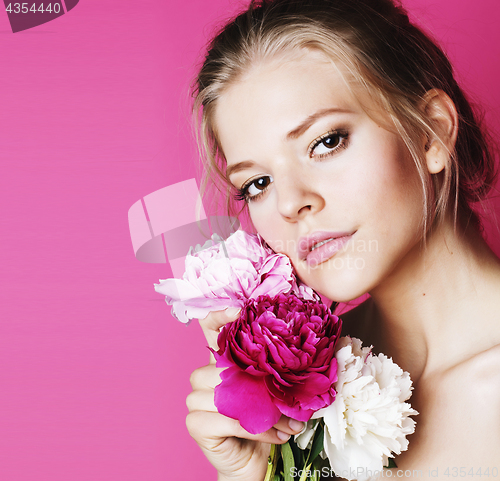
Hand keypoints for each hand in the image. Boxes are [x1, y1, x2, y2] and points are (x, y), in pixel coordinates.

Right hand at [186, 308, 304, 480]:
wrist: (255, 461)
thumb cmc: (265, 421)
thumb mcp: (273, 391)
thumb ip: (275, 371)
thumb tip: (303, 355)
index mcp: (221, 362)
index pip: (210, 329)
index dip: (219, 315)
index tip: (238, 309)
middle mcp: (204, 376)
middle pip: (222, 364)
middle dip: (258, 383)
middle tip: (286, 398)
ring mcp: (195, 400)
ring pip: (223, 391)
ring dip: (261, 408)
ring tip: (287, 420)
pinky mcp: (196, 424)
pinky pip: (226, 419)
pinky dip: (256, 427)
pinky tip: (277, 433)